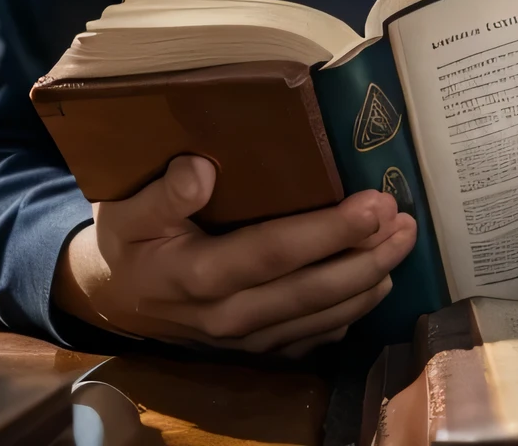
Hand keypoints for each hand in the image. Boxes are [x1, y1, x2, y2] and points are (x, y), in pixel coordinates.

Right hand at [53, 155, 416, 356]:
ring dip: (367, 283)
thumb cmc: (127, 238)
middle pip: (310, 290)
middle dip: (365, 257)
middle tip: (405, 222)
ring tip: (403, 245)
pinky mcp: (253, 348)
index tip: (374, 205)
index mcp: (198, 274)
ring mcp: (243, 339)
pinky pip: (309, 339)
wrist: (112, 298)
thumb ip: (164, 193)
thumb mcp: (127, 208)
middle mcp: (227, 315)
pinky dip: (346, 317)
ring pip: (318, 318)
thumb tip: (202, 169)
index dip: (328, 231)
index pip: (275, 252)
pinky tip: (375, 288)